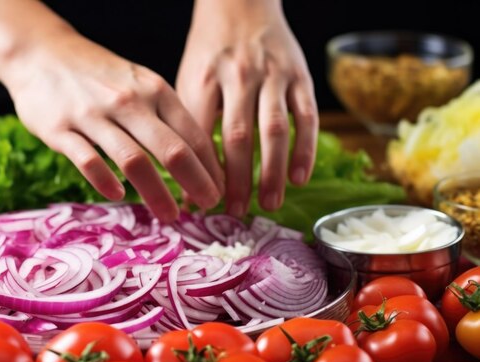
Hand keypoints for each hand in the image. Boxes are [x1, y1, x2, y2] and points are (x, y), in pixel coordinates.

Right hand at [1, 30, 224, 222]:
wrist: (42, 52)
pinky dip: (105, 181)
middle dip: (196, 183)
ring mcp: (94, 115)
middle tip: (209, 207)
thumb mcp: (140, 84)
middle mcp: (129, 102)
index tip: (219, 191)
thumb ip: (165, 117)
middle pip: (171, 149)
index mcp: (154, 91)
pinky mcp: (61, 129)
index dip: (211, 167)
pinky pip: (88, 161)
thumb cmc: (100, 76)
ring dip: (157, 193)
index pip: (192, 134)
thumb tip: (198, 159)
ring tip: (170, 216)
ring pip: (133, 160)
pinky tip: (118, 195)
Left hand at [177, 0, 317, 216]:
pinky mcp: (299, 76)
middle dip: (236, 180)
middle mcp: (238, 77)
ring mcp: (272, 76)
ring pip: (274, 130)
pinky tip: (299, 177)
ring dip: (272, 171)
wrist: (240, 4)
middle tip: (235, 212)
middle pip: (238, 137)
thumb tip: (184, 178)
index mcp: (204, 79)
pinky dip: (304, 149)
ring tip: (268, 204)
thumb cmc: (209, 52)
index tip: (198, 203)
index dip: (199, 172)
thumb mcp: (188, 80)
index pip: (200, 135)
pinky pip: (305, 117)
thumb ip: (189, 124)